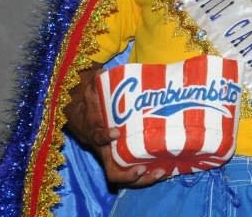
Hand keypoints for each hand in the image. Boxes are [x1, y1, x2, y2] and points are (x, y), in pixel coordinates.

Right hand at [63, 64, 167, 186]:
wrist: (84, 110)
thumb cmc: (92, 98)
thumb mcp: (90, 87)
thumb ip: (95, 81)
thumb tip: (99, 73)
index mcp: (95, 131)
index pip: (96, 138)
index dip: (103, 137)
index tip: (114, 133)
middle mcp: (104, 149)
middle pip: (113, 172)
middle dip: (129, 175)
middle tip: (145, 169)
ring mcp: (116, 155)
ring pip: (126, 176)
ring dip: (143, 178)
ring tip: (162, 172)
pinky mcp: (128, 155)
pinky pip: (137, 169)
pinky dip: (150, 172)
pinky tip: (167, 168)